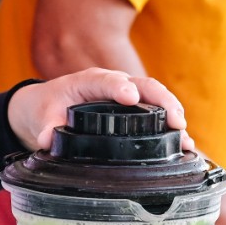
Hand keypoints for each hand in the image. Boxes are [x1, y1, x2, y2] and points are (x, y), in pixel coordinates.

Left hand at [5, 67, 190, 150]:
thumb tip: (48, 138)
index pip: (106, 80)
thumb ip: (45, 125)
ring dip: (173, 114)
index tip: (130, 96)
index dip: (119, 86)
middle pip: (143, 85)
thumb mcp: (41, 114)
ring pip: (156, 99)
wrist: (47, 106)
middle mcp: (114, 84)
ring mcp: (127, 96)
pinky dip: (170, 129)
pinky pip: (156, 115)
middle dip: (162, 101)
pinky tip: (184, 145)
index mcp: (89, 81)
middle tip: (176, 120)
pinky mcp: (134, 111)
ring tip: (184, 134)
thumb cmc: (47, 106)